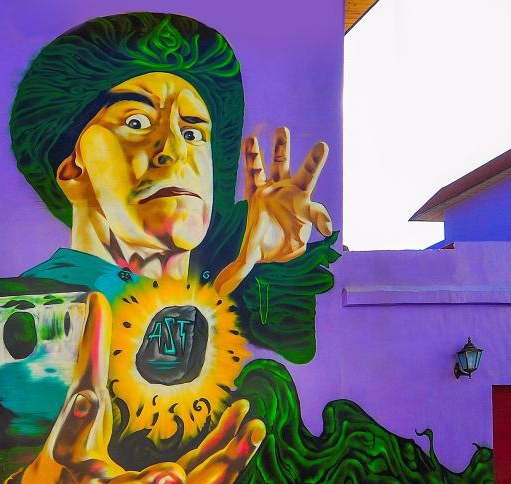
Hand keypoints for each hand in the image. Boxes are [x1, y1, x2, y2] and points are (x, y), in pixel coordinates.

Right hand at [18, 292, 265, 483]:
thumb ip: (88, 358)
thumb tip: (97, 299)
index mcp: (71, 475)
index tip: (88, 400)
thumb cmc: (60, 469)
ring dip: (224, 465)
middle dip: (191, 476)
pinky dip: (219, 463)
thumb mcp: (67, 412)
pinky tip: (242, 429)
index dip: (78, 423)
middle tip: (232, 438)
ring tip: (251, 426)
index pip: (70, 446)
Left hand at [215, 127, 332, 295]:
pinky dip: (322, 220)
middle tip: (281, 129)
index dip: (251, 158)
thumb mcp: (248, 254)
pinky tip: (328, 230)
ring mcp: (296, 197)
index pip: (253, 173)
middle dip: (281, 149)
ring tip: (323, 145)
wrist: (280, 251)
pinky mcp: (309, 210)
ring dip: (312, 161)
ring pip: (305, 175)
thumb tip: (220, 290)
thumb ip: (236, 269)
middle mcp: (278, 191)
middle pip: (279, 166)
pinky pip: (317, 212)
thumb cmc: (262, 243)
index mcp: (257, 194)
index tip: (251, 141)